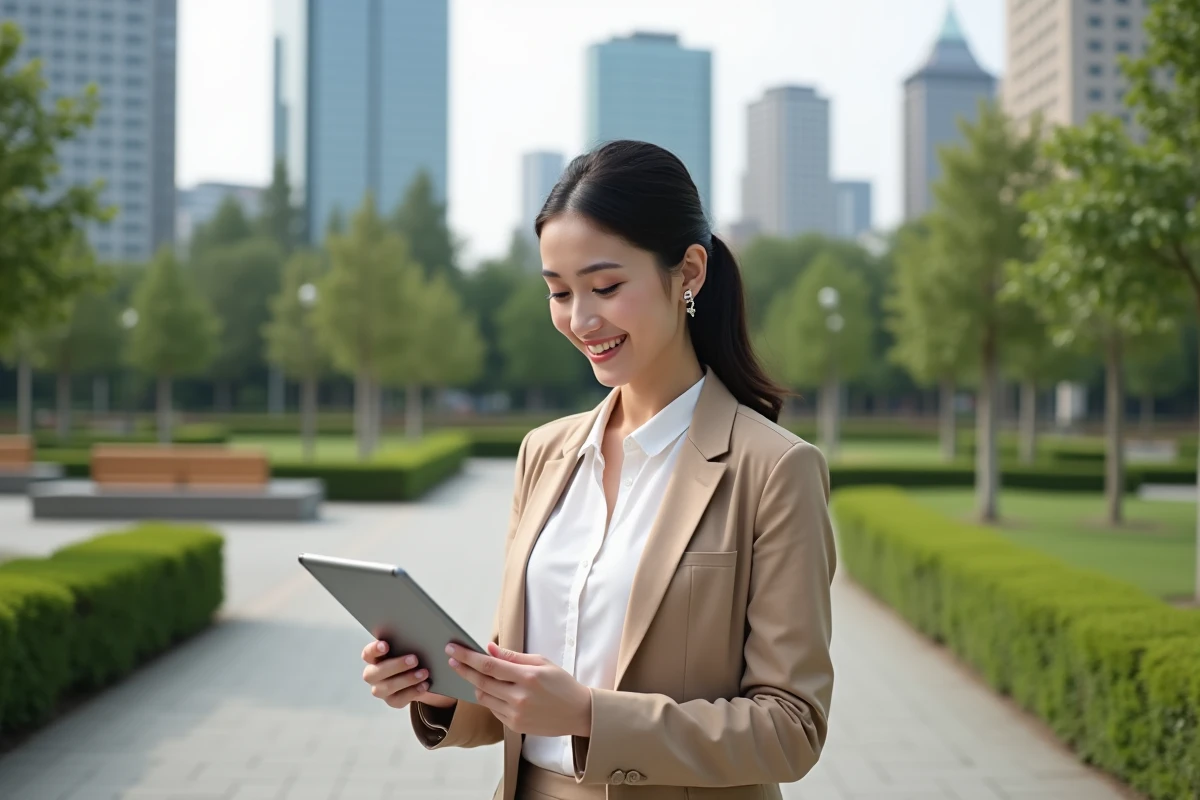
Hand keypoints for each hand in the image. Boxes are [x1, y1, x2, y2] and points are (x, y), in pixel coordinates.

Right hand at [361, 640, 456, 709]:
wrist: (421, 673)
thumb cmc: (413, 653)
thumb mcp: (410, 646)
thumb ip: (408, 640)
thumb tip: (420, 634)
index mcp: (374, 657)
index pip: (368, 653)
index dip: (374, 650)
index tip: (386, 645)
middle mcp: (373, 674)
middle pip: (375, 672)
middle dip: (395, 665)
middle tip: (414, 659)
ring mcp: (380, 689)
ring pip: (387, 687)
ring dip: (406, 679)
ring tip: (424, 673)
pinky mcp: (392, 700)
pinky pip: (399, 700)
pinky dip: (413, 692)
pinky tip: (425, 685)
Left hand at [446, 642, 591, 737]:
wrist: (578, 713)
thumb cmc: (561, 684)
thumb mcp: (542, 663)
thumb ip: (513, 657)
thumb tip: (488, 649)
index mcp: (528, 677)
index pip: (489, 665)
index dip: (468, 657)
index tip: (453, 648)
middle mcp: (520, 698)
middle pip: (481, 682)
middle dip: (463, 669)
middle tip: (452, 659)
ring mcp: (516, 714)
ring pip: (484, 697)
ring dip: (477, 684)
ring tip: (477, 675)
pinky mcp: (514, 726)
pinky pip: (493, 709)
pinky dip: (491, 698)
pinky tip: (497, 691)